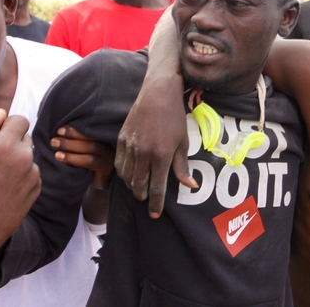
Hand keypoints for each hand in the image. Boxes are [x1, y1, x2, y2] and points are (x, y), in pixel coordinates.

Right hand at [0, 114, 40, 266]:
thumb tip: (2, 114)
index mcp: (3, 146)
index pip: (17, 120)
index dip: (6, 125)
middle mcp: (22, 159)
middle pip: (25, 137)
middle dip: (12, 142)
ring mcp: (31, 175)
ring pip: (28, 156)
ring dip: (16, 159)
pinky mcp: (35, 190)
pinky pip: (30, 174)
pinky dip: (20, 177)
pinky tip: (3, 187)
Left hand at [51, 125, 113, 188]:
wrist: (98, 185)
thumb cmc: (86, 168)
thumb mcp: (82, 154)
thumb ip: (75, 144)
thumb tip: (57, 133)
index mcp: (101, 140)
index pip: (89, 130)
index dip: (74, 130)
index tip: (59, 130)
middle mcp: (107, 147)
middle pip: (90, 138)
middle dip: (71, 138)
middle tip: (54, 141)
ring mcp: (108, 158)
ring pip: (91, 148)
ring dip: (71, 148)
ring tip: (56, 152)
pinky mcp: (106, 170)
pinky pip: (91, 161)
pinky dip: (75, 159)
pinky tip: (61, 158)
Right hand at [115, 80, 195, 217]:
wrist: (157, 94)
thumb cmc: (174, 118)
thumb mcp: (182, 143)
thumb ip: (182, 167)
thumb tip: (190, 186)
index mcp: (161, 156)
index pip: (157, 189)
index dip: (156, 205)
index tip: (155, 215)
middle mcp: (143, 153)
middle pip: (138, 185)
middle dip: (142, 196)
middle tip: (146, 199)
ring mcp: (130, 146)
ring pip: (126, 176)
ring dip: (132, 186)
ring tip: (138, 188)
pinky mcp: (121, 139)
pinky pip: (119, 163)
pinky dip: (123, 173)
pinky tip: (129, 174)